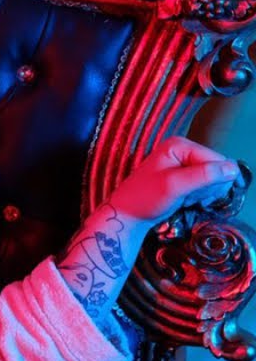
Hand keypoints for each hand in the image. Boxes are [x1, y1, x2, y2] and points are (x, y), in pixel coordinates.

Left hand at [107, 136, 240, 227]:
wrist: (127, 215)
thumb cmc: (145, 199)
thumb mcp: (174, 186)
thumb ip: (202, 176)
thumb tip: (233, 169)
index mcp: (179, 145)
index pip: (217, 159)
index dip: (213, 179)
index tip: (194, 193)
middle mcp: (183, 150)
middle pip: (217, 169)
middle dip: (206, 187)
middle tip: (186, 196)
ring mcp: (184, 163)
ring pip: (213, 179)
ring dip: (202, 194)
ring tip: (182, 198)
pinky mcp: (184, 177)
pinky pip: (206, 186)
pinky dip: (199, 196)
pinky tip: (184, 200)